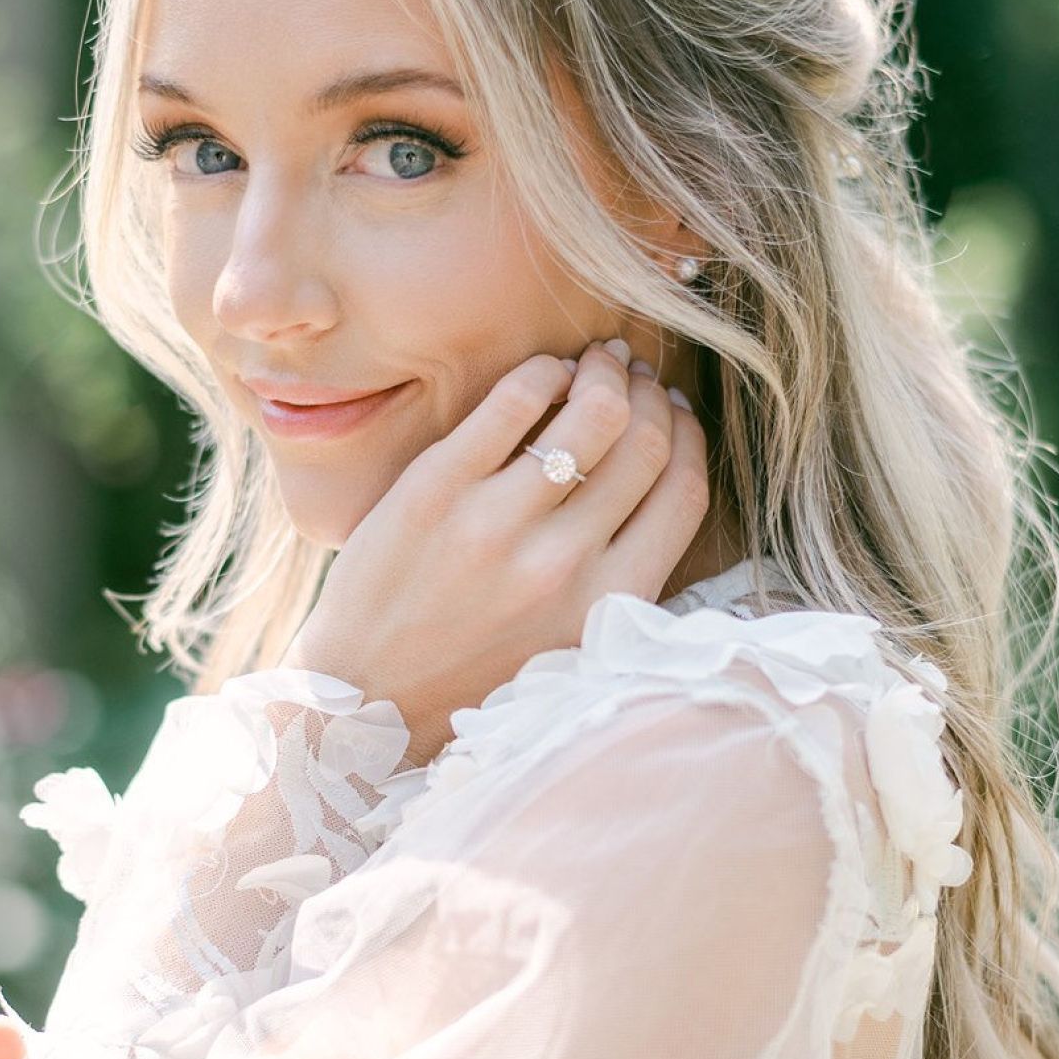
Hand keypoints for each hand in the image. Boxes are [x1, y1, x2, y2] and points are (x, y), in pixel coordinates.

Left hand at [286, 334, 709, 764]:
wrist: (369, 697)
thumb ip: (623, 573)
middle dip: (651, 395)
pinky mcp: (437, 487)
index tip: (673, 415)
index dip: (689, 438)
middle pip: (645, 443)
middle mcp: (561, 564)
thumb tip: (665, 470)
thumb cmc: (477, 668)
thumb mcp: (573, 642)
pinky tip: (545, 374)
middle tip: (637, 378)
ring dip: (606, 371)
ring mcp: (497, 522)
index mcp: (607, 605)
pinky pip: (513, 400)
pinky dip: (543, 373)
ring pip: (592, 411)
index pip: (683, 492)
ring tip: (600, 362)